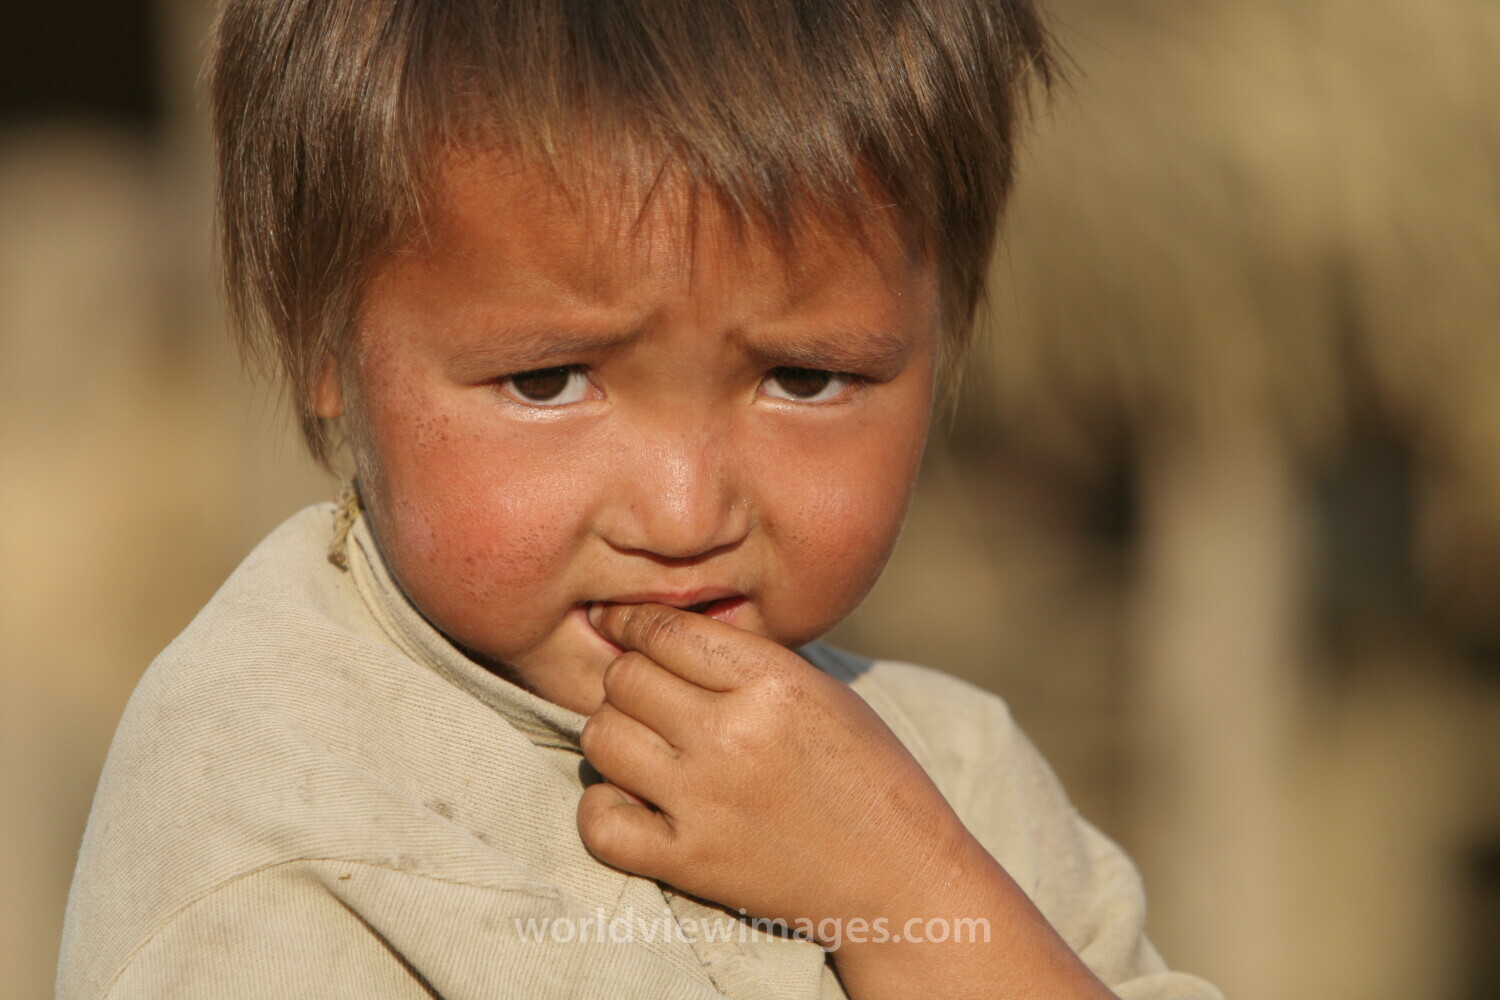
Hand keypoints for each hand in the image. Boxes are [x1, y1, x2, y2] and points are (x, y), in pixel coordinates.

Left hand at [575, 603, 1118, 999]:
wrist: (901, 877)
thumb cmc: (865, 772)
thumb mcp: (819, 689)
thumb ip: (743, 658)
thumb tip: (656, 631)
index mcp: (772, 682)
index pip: (663, 630)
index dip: (631, 623)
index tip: (619, 627)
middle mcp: (732, 734)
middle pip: (623, 679)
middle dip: (627, 679)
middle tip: (646, 695)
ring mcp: (705, 800)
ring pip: (602, 737)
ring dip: (614, 734)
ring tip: (644, 744)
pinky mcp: (689, 862)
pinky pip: (599, 821)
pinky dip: (605, 807)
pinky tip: (635, 799)